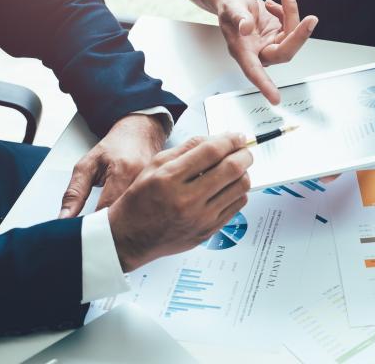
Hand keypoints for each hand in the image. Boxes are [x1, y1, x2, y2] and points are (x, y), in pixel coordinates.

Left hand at [60, 114, 166, 218]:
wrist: (141, 133)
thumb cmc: (115, 146)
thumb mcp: (88, 165)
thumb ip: (75, 192)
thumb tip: (65, 217)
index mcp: (123, 171)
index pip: (107, 209)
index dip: (95, 224)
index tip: (87, 230)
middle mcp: (143, 179)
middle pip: (125, 216)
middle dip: (110, 226)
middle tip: (100, 228)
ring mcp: (157, 186)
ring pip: (139, 216)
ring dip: (125, 222)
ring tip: (117, 220)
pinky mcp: (164, 191)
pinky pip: (148, 211)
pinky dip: (137, 216)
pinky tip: (132, 214)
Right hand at [108, 133, 252, 271]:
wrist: (130, 238)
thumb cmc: (140, 200)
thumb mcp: (154, 165)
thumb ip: (186, 148)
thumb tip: (216, 138)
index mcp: (170, 178)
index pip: (211, 151)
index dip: (230, 140)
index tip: (237, 136)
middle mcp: (186, 199)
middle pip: (231, 168)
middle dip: (244, 154)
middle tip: (244, 150)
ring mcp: (200, 217)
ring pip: (240, 187)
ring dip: (244, 172)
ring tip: (237, 168)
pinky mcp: (208, 230)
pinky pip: (238, 205)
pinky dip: (239, 192)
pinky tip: (230, 187)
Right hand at [214, 0, 317, 103]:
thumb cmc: (228, 4)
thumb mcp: (230, 5)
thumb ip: (238, 17)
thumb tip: (246, 28)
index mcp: (242, 50)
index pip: (254, 71)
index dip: (264, 85)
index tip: (275, 99)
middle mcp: (258, 51)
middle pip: (284, 52)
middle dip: (299, 35)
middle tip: (311, 20)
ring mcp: (271, 43)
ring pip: (292, 35)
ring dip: (292, 14)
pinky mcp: (279, 34)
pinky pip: (292, 25)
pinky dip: (288, 11)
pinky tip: (273, 4)